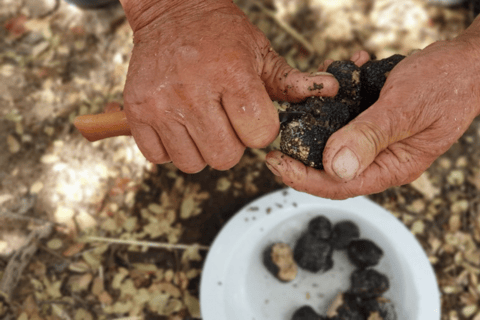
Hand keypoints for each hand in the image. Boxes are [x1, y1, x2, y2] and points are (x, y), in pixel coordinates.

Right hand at [119, 0, 338, 172]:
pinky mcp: (137, 112)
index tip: (252, 117)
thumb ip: (291, 81)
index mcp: (232, 74)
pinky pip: (160, 157)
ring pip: (193, 163)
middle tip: (225, 121)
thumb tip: (330, 92)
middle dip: (232, 144)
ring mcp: (161, 104)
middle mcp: (193, 91)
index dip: (260, 131)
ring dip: (202, 149)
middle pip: (226, 157)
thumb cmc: (220, 34)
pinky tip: (178, 125)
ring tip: (201, 122)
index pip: (259, 135)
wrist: (171, 11)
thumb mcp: (260, 51)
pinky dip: (172, 148)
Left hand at [265, 38, 479, 198]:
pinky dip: (339, 96)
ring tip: (308, 95)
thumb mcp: (405, 109)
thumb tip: (334, 167)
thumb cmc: (447, 83)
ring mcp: (378, 139)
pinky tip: (342, 71)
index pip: (340, 184)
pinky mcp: (375, 120)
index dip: (304, 178)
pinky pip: (348, 115)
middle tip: (278, 135)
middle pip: (331, 166)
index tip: (276, 163)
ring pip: (336, 138)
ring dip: (320, 116)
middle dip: (303, 150)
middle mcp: (383, 157)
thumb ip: (370, 137)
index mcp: (393, 166)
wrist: (469, 61)